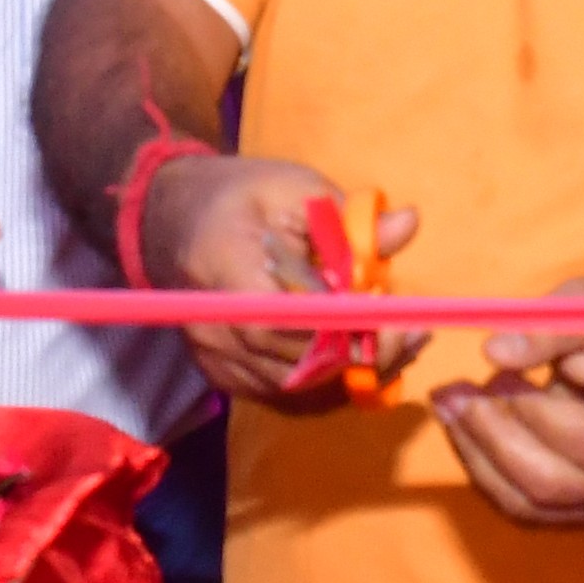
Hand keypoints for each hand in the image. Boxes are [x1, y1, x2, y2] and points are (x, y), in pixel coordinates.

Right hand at [140, 153, 426, 409]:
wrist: (169, 221)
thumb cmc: (236, 197)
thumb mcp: (294, 188)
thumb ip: (347, 217)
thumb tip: (406, 226)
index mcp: (226, 269)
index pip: (291, 322)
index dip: (350, 331)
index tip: (399, 319)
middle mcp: (214, 327)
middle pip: (298, 365)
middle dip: (364, 354)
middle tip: (413, 333)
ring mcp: (216, 358)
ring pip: (296, 388)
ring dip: (352, 372)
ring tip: (396, 343)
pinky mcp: (223, 376)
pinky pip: (283, 394)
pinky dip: (326, 382)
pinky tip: (357, 357)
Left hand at [431, 281, 583, 527]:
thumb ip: (548, 331)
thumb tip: (492, 352)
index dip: (531, 413)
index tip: (496, 375)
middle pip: (553, 485)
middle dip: (490, 439)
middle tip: (453, 394)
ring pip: (531, 506)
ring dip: (478, 458)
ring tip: (453, 409)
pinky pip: (528, 511)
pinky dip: (488, 475)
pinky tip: (470, 435)